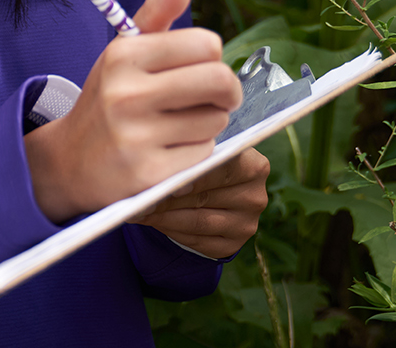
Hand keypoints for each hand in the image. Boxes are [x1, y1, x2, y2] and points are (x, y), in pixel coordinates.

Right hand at [24, 0, 242, 223]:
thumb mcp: (124, 51)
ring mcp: (135, 136)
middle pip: (220, 81)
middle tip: (218, 97)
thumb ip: (158, 12)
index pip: (206, 44)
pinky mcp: (148, 174)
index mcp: (124, 55)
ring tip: (182, 123)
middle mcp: (126, 93)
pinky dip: (197, 151)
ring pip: (216, 120)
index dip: (213, 56)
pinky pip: (204, 154)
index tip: (202, 67)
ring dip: (210, 122)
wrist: (69, 161)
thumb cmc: (109, 98)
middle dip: (228, 90)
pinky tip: (171, 148)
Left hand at [131, 148, 269, 258]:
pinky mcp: (233, 245)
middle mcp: (255, 197)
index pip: (223, 169)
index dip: (193, 176)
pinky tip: (153, 221)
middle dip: (168, 198)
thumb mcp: (206, 151)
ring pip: (198, 223)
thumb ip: (191, 156)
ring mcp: (246, 224)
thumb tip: (160, 172)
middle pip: (205, 198)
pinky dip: (171, 231)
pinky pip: (196, 241)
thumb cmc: (207, 162)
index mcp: (255, 165)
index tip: (166, 182)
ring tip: (139, 211)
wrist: (219, 189)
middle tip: (140, 198)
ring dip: (165, 217)